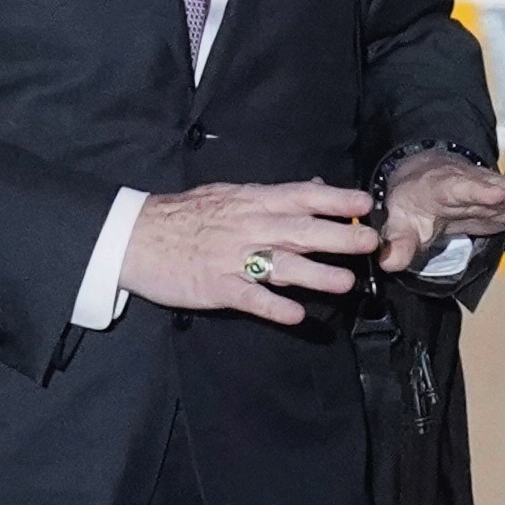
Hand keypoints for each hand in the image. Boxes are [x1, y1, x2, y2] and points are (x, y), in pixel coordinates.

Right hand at [121, 181, 380, 325]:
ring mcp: (233, 258)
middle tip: (370, 244)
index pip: (301, 196)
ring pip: (281, 265)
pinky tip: (296, 316)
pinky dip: (273, 307)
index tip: (365, 203)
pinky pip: (250, 298)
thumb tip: (314, 188)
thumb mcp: (230, 194)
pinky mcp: (217, 287)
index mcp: (253, 201)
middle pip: (300, 231)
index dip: (335, 199)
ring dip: (316, 275)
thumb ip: (272, 195)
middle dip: (338, 237)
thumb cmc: (186, 215)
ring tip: (345, 284)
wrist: (135, 236)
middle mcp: (249, 227)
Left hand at [378, 150, 504, 272]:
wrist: (427, 179)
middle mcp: (476, 185)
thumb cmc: (413, 203)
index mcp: (445, 189)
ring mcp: (497, 190)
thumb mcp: (398, 221)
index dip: (480, 192)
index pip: (463, 190)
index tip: (498, 194)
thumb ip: (397, 242)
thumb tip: (389, 262)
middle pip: (501, 186)